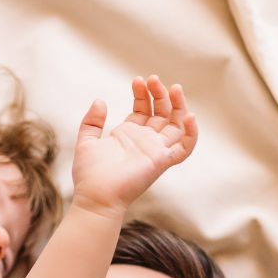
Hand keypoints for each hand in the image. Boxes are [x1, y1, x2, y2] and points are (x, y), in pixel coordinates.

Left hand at [70, 75, 198, 218]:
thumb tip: (100, 101)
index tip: (137, 81)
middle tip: (154, 79)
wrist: (95, 197)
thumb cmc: (89, 176)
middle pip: (162, 113)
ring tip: (173, 88)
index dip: (143, 94)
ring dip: (179, 106)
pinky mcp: (162, 161)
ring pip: (177, 125)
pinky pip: (185, 148)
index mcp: (129, 135)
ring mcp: (155, 151)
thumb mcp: (87, 142)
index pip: (144, 109)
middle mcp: (145, 142)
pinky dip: (191, 133)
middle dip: (160, 94)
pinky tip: (188, 115)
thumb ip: (92, 122)